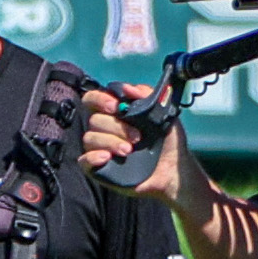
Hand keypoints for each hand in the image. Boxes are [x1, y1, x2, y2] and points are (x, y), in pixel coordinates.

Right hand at [80, 85, 181, 203]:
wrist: (173, 170)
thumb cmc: (168, 142)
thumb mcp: (165, 114)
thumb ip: (148, 96)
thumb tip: (128, 88)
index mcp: (117, 114)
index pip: (94, 100)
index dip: (99, 99)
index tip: (115, 106)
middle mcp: (105, 130)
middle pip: (94, 120)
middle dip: (116, 126)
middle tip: (137, 137)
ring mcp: (101, 149)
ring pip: (90, 138)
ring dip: (110, 142)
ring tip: (129, 151)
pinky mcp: (99, 168)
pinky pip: (84, 160)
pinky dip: (92, 157)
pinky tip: (107, 157)